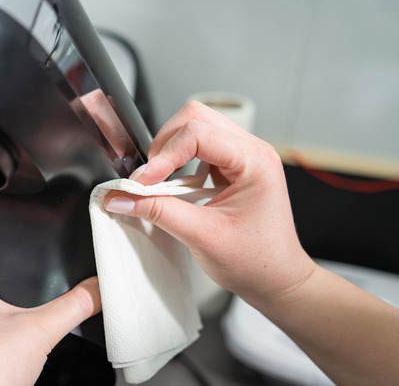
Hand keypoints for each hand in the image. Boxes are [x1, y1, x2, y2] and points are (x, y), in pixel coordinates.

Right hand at [104, 101, 315, 302]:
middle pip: (196, 118)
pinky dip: (180, 161)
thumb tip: (122, 197)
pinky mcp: (234, 166)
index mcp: (255, 161)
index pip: (197, 134)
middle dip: (165, 145)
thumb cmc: (256, 261)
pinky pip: (200, 147)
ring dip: (172, 152)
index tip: (143, 183)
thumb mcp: (201, 236)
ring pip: (196, 127)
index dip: (164, 156)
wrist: (277, 280)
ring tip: (162, 183)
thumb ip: (158, 212)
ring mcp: (244, 156)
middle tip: (150, 178)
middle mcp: (252, 151)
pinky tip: (178, 187)